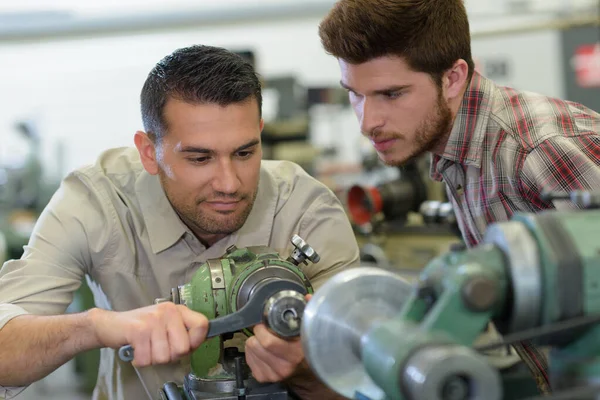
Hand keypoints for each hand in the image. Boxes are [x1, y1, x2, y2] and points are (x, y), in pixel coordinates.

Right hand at [89, 303, 207, 367]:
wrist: (110, 324)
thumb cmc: (140, 328)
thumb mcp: (165, 325)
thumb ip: (182, 333)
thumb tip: (197, 343)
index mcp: (178, 310)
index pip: (202, 325)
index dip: (196, 342)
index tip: (185, 346)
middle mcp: (168, 311)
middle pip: (183, 348)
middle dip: (171, 356)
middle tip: (159, 349)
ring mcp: (153, 319)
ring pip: (165, 357)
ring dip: (153, 359)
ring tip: (146, 348)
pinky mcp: (138, 330)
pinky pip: (147, 358)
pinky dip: (141, 360)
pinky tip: (137, 350)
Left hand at [244, 294, 311, 381]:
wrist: (305, 372)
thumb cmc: (305, 348)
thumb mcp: (308, 330)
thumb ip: (307, 313)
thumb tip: (307, 298)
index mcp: (295, 354)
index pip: (268, 342)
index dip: (262, 329)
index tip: (264, 323)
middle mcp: (284, 367)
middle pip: (256, 345)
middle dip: (257, 334)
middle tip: (264, 330)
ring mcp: (273, 375)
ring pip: (250, 350)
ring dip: (254, 342)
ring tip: (265, 340)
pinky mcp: (264, 378)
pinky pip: (249, 360)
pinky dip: (252, 352)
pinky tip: (263, 351)